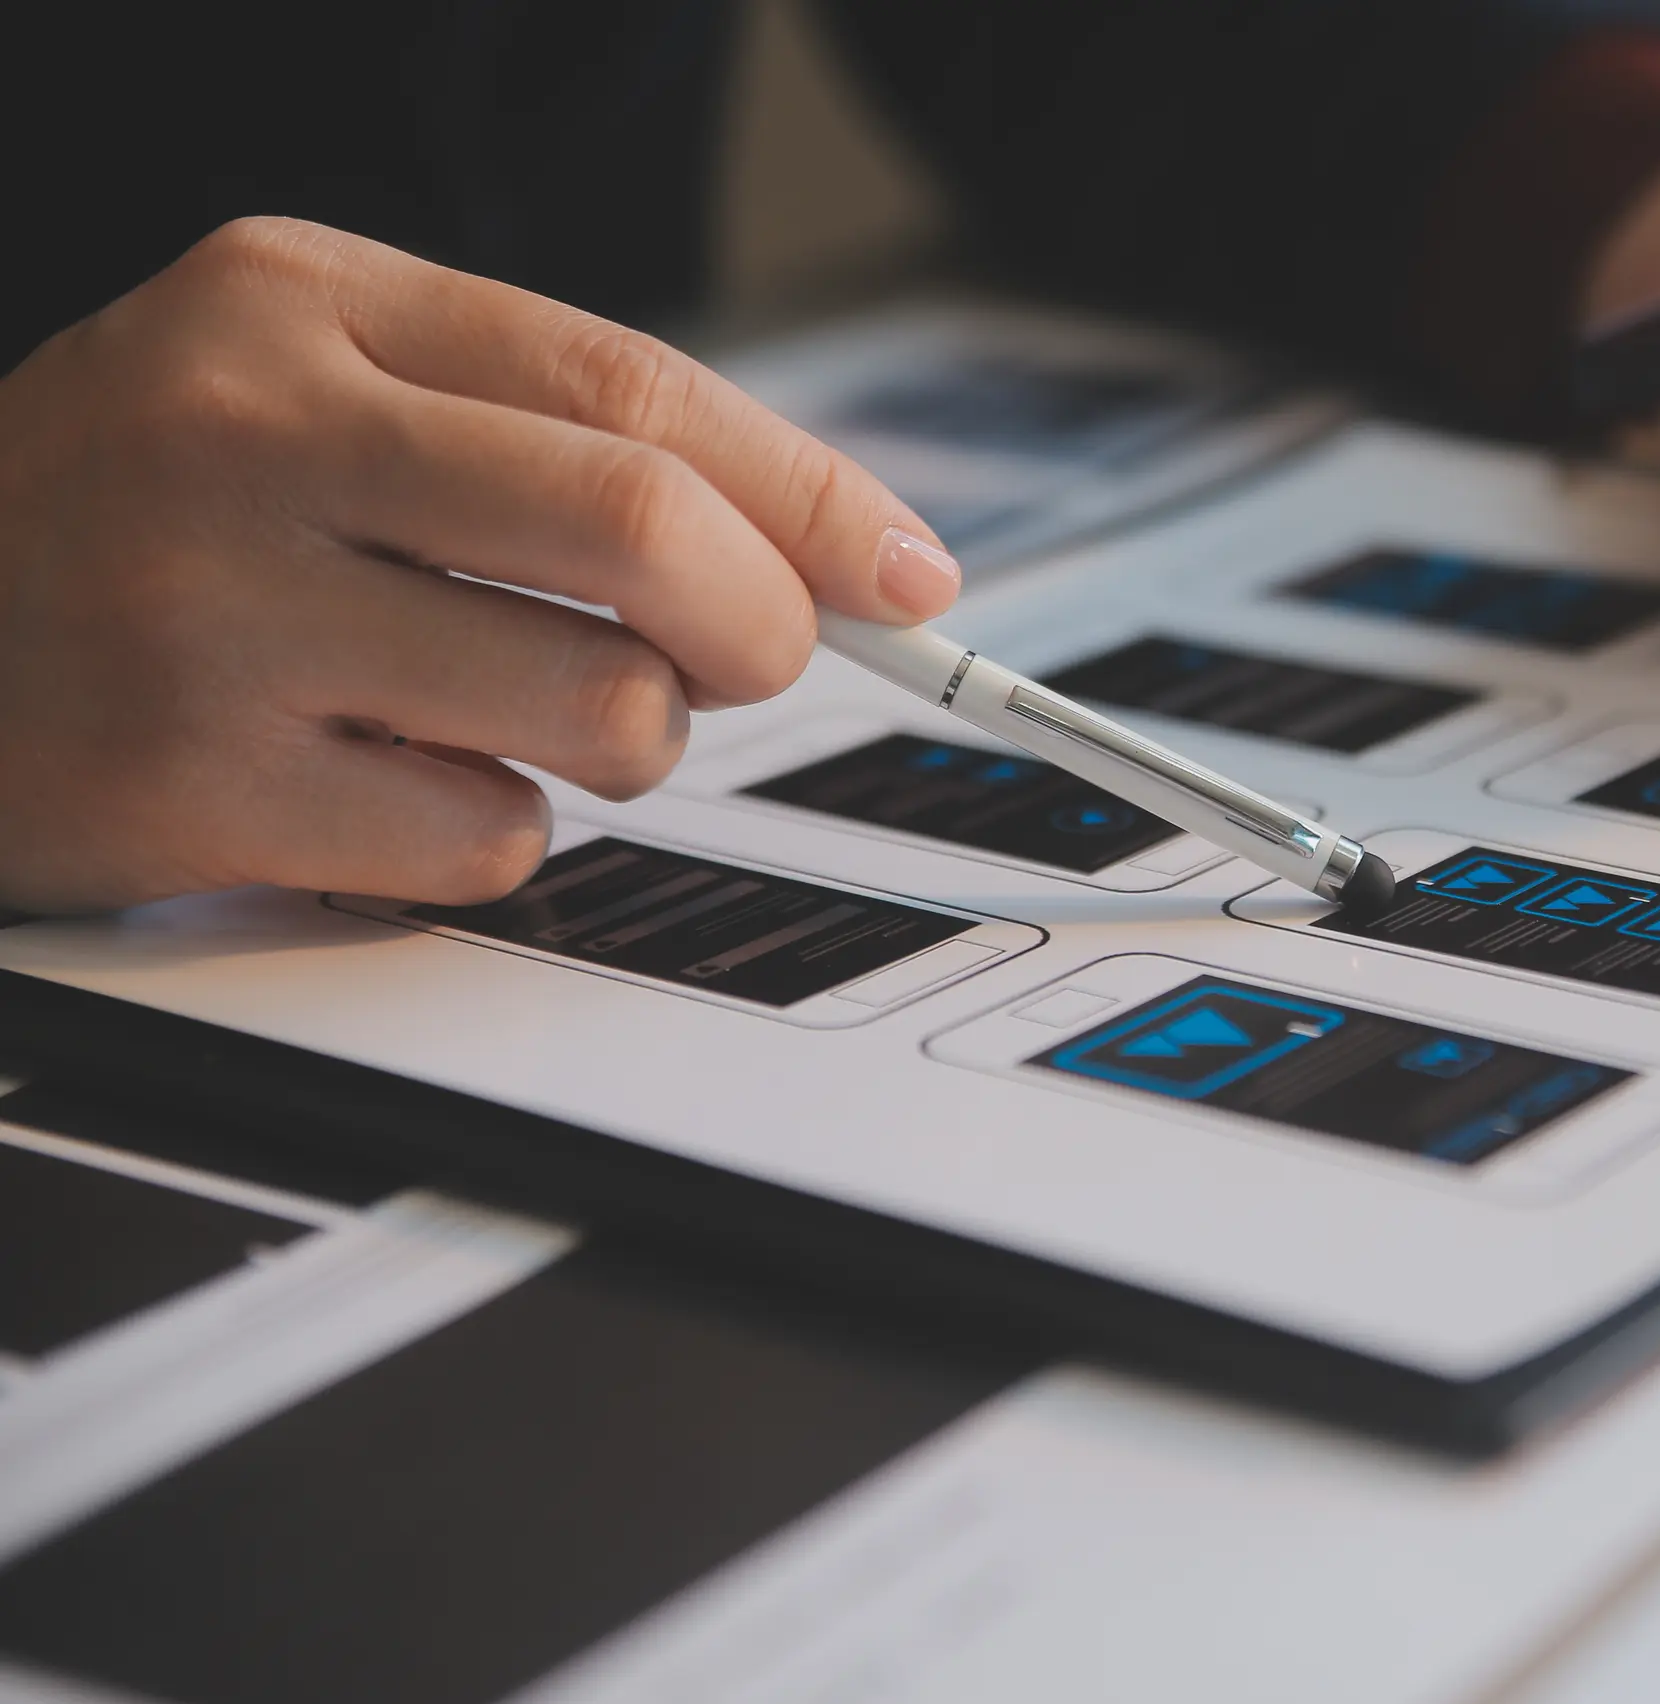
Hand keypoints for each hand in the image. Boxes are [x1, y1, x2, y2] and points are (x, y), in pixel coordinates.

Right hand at [0, 218, 958, 912]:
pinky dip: (496, 832)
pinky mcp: (194, 785)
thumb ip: (542, 437)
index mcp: (301, 302)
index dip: (810, 495)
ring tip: (533, 713)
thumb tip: (821, 556)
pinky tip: (392, 781)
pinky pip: (488, 842)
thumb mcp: (313, 390)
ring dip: (628, 741)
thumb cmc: (149, 513)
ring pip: (596, 706)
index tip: (908, 574)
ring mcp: (211, 613)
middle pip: (638, 529)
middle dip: (762, 622)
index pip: (632, 385)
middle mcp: (249, 434)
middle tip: (754, 660)